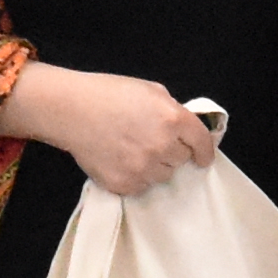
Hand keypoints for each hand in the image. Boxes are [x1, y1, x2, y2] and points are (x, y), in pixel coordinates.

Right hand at [0, 64, 220, 197]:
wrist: (72, 110)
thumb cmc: (109, 94)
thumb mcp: (150, 91)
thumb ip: (172, 110)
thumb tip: (183, 129)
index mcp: (173, 119)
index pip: (202, 143)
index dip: (205, 151)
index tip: (203, 158)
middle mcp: (163, 146)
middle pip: (181, 160)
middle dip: (172, 151)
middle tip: (151, 140)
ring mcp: (143, 168)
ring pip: (162, 175)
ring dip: (154, 165)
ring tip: (133, 149)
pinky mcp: (125, 184)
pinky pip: (141, 186)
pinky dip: (135, 176)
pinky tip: (120, 159)